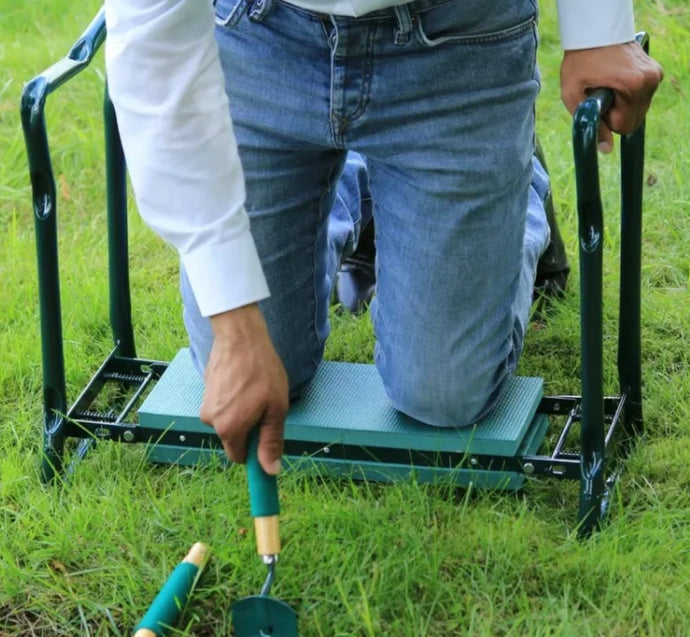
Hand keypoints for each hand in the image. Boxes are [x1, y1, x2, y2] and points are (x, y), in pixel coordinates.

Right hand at [200, 303, 288, 474]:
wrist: (240, 336)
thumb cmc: (261, 370)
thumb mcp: (276, 408)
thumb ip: (271, 441)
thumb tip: (270, 470)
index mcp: (229, 429)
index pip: (239, 457)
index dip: (255, 450)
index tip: (266, 436)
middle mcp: (211, 420)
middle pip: (233, 437)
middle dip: (249, 427)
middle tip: (264, 404)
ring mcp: (205, 404)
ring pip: (228, 420)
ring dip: (242, 411)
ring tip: (253, 388)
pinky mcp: (205, 391)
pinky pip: (223, 404)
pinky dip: (233, 399)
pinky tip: (243, 381)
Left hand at [560, 41, 662, 152]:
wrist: (593, 32)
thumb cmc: (579, 62)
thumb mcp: (573, 95)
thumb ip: (590, 124)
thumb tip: (606, 150)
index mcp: (632, 86)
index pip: (626, 126)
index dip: (608, 122)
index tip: (598, 105)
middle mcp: (649, 80)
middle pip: (635, 120)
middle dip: (616, 116)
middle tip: (601, 96)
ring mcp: (655, 75)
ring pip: (639, 110)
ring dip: (622, 107)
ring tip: (607, 87)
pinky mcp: (655, 72)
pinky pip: (642, 98)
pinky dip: (629, 97)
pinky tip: (616, 82)